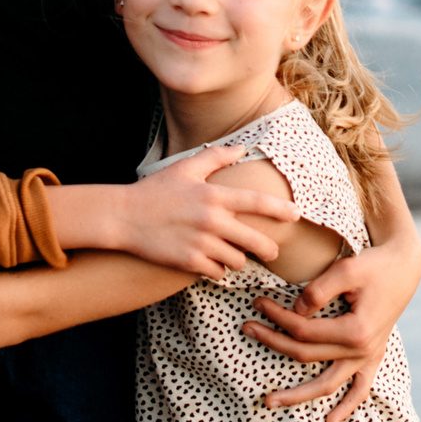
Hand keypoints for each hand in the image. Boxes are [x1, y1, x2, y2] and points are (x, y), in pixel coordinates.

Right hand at [114, 144, 299, 278]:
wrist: (123, 216)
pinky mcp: (188, 262)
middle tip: (271, 250)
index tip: (297, 215)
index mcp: (213, 195)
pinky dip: (219, 271)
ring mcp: (200, 243)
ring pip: (237, 260)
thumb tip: (242, 147)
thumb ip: (215, 157)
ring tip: (232, 254)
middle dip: (269, 248)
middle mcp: (210, 220)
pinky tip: (212, 264)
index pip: (255, 203)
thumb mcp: (185, 168)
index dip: (279, 209)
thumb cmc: (155, 191)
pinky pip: (218, 274)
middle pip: (255, 240)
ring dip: (238, 259)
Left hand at [244, 230, 420, 421]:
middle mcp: (363, 350)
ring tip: (269, 401)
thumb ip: (318, 291)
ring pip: (327, 384)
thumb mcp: (346, 270)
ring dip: (297, 395)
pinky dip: (346, 408)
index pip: (304, 331)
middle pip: (307, 355)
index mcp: (356, 331)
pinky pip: (360, 390)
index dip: (278, 318)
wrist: (404, 268)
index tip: (258, 303)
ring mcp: (368, 357)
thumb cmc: (373, 266)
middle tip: (246, 328)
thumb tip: (296, 311)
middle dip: (273, 342)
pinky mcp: (372, 357)